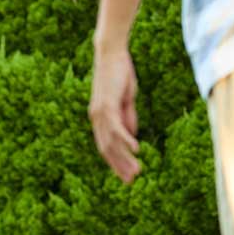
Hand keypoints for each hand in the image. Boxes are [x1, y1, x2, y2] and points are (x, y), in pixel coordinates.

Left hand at [89, 44, 140, 182]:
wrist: (111, 53)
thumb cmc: (119, 74)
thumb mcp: (125, 99)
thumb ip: (127, 116)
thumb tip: (131, 134)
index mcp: (100, 118)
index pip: (106, 145)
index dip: (116, 161)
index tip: (126, 175)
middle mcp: (96, 118)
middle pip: (107, 149)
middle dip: (119, 166)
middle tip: (131, 181)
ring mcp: (100, 113)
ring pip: (111, 142)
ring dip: (124, 158)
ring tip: (136, 170)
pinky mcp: (107, 105)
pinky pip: (116, 128)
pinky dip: (125, 140)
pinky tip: (136, 150)